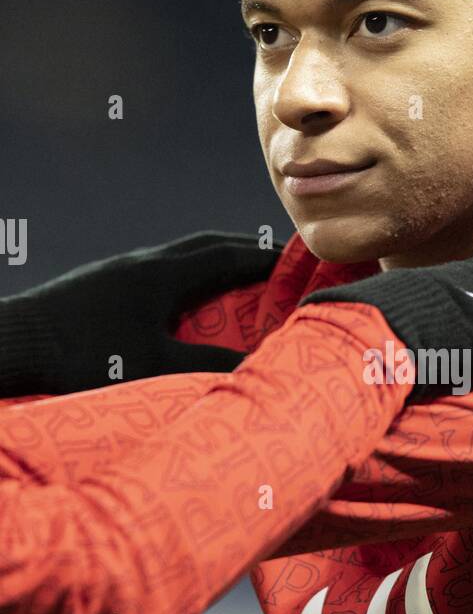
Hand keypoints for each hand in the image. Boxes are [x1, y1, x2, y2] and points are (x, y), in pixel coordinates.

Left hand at [0, 232, 279, 395]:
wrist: (15, 342)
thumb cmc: (84, 357)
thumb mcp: (153, 366)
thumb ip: (208, 364)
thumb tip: (256, 367)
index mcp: (164, 274)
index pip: (231, 254)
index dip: (270, 259)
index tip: (304, 265)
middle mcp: (145, 262)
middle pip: (208, 246)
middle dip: (248, 254)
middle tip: (280, 270)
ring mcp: (122, 271)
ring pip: (181, 257)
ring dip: (216, 265)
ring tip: (240, 287)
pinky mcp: (103, 285)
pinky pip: (161, 272)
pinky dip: (189, 281)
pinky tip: (187, 307)